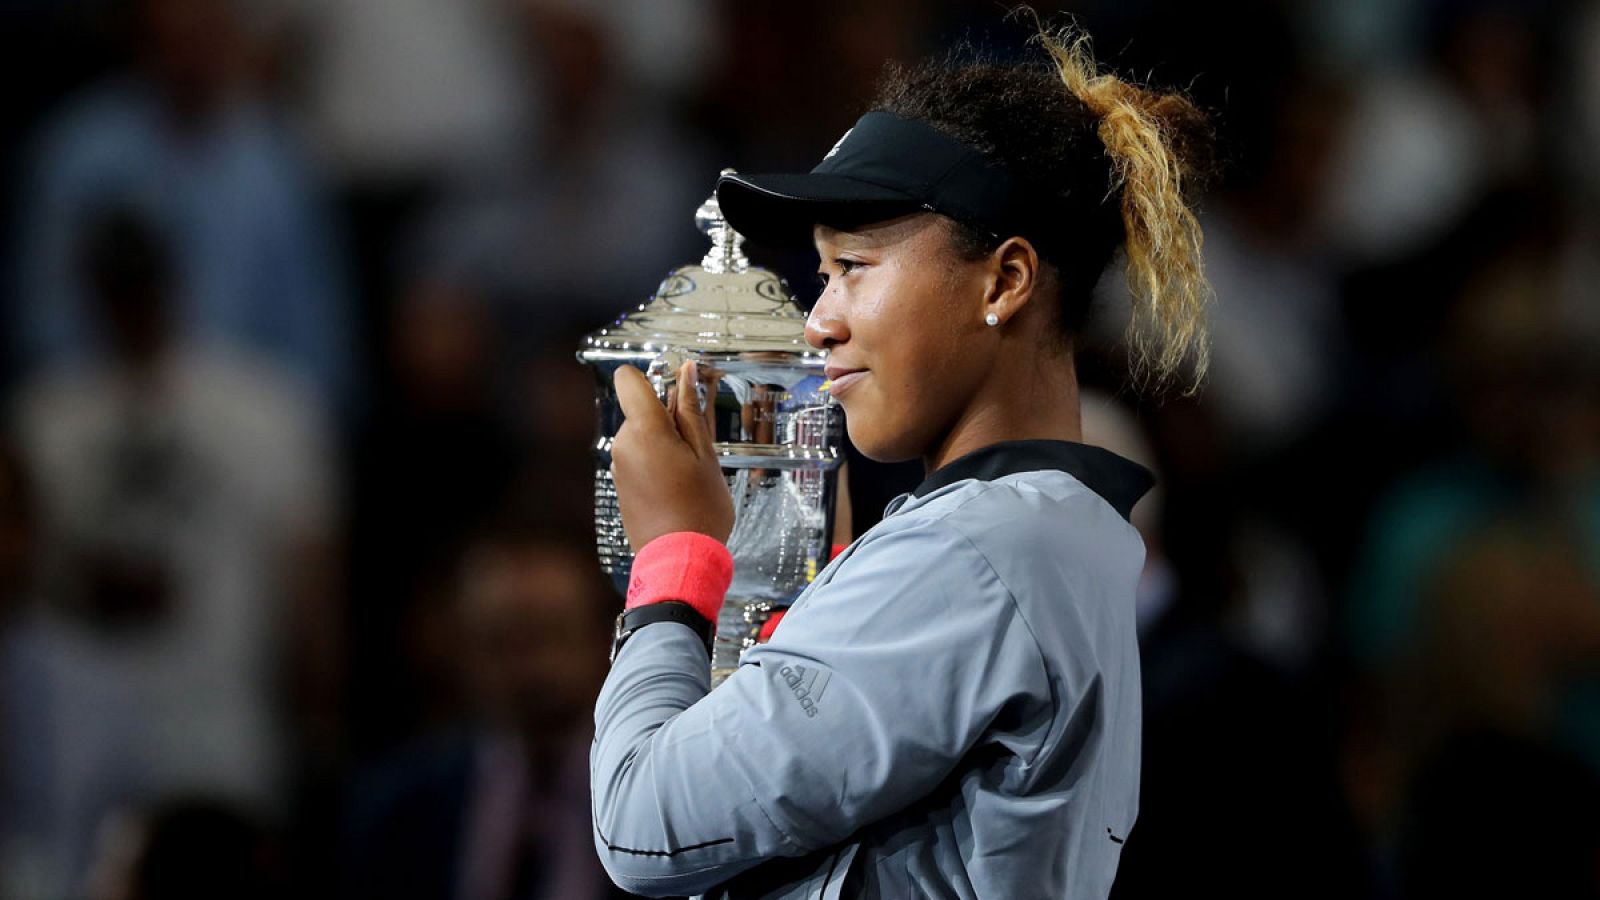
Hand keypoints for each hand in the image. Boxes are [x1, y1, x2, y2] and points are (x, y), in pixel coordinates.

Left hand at [610, 360, 734, 550]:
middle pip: (641, 410)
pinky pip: (638, 459)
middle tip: (697, 448)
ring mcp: (619, 466)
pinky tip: (677, 488)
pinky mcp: (621, 485)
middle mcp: (623, 444)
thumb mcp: (705, 454)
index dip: (653, 378)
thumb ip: (691, 410)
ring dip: (665, 444)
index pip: (628, 379)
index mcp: (643, 430)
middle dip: (668, 419)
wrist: (679, 560)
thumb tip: (685, 374)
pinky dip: (657, 464)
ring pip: (642, 436)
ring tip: (689, 474)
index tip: (677, 392)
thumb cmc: (699, 509)